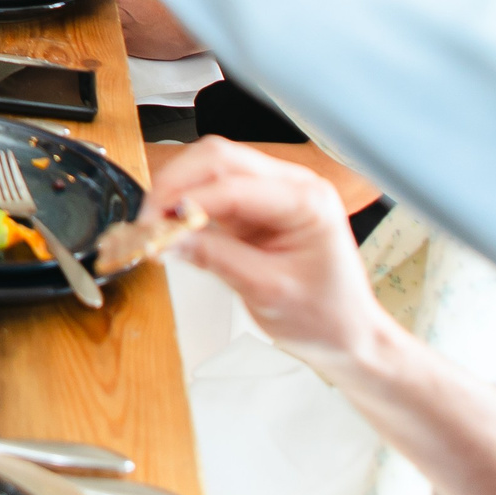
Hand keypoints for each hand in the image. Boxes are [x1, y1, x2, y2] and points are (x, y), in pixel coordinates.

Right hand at [153, 137, 389, 366]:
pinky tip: (171, 224)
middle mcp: (291, 185)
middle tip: (148, 220)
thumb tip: (168, 237)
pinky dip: (184, 203)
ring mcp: (272, 193)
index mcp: (307, 200)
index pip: (235, 185)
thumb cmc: (327, 317)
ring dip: (177, 190)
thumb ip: (216, 258)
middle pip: (219, 159)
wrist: (347, 335)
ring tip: (156, 224)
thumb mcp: (269, 292)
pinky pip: (210, 191)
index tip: (156, 224)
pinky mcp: (254, 207)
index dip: (189, 200)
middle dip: (176, 184)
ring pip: (209, 168)